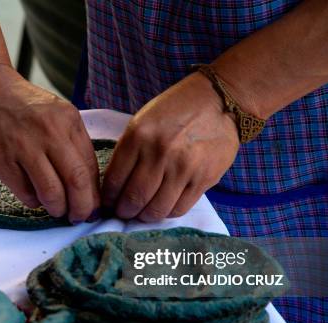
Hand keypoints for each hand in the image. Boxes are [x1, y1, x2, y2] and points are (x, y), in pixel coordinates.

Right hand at [0, 64, 99, 222]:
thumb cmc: (23, 105)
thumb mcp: (56, 114)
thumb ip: (72, 143)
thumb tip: (88, 185)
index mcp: (68, 121)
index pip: (90, 167)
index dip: (94, 194)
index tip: (93, 207)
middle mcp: (49, 132)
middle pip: (76, 182)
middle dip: (82, 208)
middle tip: (79, 217)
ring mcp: (24, 146)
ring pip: (51, 192)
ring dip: (57, 209)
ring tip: (56, 210)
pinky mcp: (2, 160)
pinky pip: (26, 193)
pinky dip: (34, 201)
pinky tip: (33, 196)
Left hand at [102, 72, 238, 221]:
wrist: (219, 101)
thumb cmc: (176, 111)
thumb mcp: (143, 121)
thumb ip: (129, 152)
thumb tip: (116, 186)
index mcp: (139, 136)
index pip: (114, 180)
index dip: (108, 197)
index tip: (108, 202)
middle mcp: (160, 153)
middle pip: (134, 198)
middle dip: (124, 211)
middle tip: (123, 213)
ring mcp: (184, 168)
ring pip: (156, 209)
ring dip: (145, 216)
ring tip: (142, 213)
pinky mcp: (204, 179)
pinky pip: (180, 208)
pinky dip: (167, 212)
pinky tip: (163, 207)